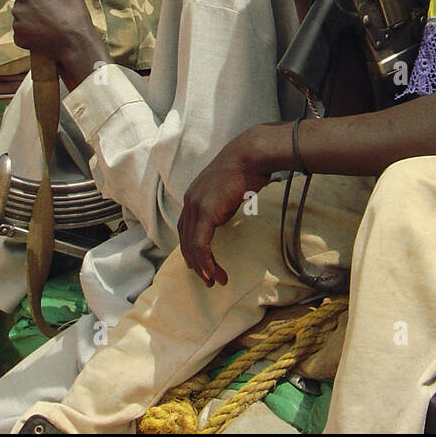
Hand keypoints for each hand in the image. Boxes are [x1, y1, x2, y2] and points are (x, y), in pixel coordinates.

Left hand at [2, 0, 105, 87]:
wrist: (75, 44)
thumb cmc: (73, 17)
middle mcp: (19, 8)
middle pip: (18, 3)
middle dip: (29, 4)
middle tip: (45, 8)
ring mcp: (18, 25)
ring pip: (20, 18)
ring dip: (30, 19)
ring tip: (48, 22)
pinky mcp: (19, 39)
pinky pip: (22, 32)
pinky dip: (30, 32)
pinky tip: (44, 32)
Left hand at [177, 130, 276, 287]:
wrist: (250, 155)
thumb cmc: (245, 170)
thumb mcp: (227, 191)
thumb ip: (220, 206)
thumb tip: (221, 219)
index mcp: (194, 196)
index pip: (186, 228)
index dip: (190, 247)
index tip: (197, 264)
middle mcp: (190, 201)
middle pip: (185, 239)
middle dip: (195, 262)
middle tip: (206, 278)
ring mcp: (196, 205)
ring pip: (192, 245)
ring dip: (202, 266)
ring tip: (213, 280)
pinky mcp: (206, 211)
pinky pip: (201, 243)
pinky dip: (206, 260)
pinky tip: (213, 271)